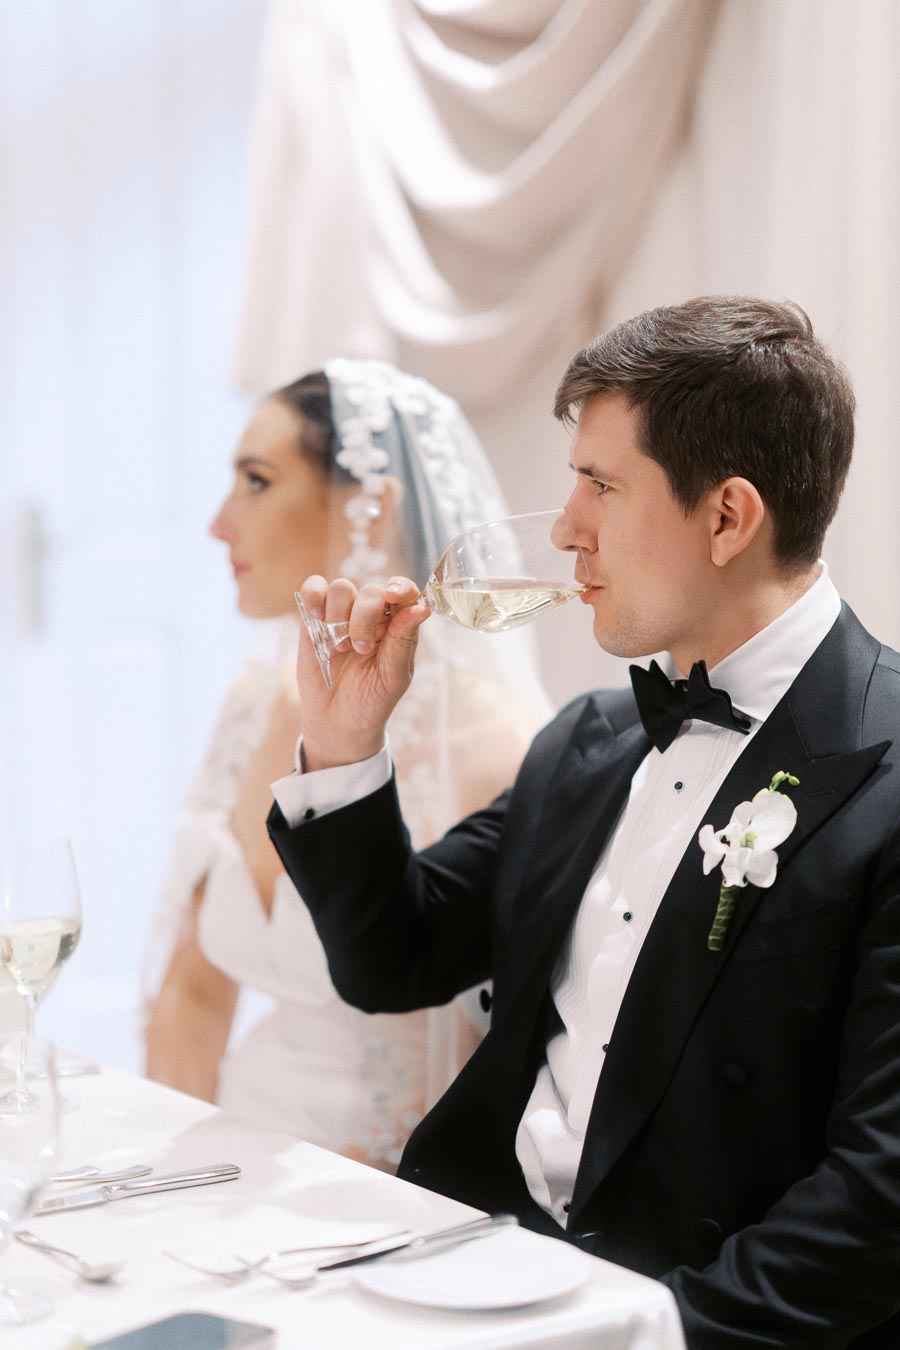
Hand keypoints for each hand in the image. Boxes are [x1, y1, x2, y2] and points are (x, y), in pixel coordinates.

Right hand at [296, 574, 429, 769]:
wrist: (337, 723)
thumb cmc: (372, 701)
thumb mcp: (393, 678)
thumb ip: (403, 641)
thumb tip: (421, 608)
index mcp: (398, 626)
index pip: (405, 593)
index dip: (401, 587)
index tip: (392, 595)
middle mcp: (373, 616)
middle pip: (371, 591)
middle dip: (364, 618)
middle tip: (360, 649)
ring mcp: (343, 615)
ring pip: (342, 588)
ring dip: (339, 615)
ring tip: (339, 648)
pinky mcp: (315, 619)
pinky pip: (314, 589)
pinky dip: (314, 596)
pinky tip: (317, 617)